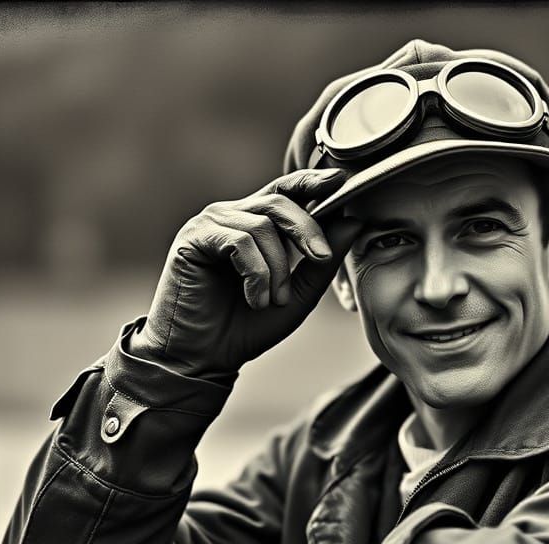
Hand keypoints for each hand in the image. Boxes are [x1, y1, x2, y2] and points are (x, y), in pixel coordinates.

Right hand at [129, 168, 361, 380]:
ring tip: (275, 300)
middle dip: (308, 228)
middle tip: (322, 259)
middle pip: (280, 201)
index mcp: (256, 223)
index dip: (312, 182)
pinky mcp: (193, 239)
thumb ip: (322, 261)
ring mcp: (210, 224)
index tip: (340, 181)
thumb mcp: (298, 294)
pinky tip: (254, 299)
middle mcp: (233, 216)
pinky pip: (239, 242)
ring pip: (262, 226)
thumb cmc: (247, 326)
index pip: (287, 191)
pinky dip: (256, 273)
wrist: (202, 357)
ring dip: (277, 268)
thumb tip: (354, 221)